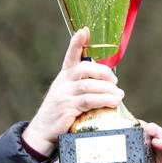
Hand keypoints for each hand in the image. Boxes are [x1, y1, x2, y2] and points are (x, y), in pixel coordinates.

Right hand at [21, 28, 122, 155]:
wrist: (42, 132)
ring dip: (108, 90)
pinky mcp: (68, 108)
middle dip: (103, 72)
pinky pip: (89, 101)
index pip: (70, 56)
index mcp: (63, 76)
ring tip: (119, 95)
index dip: (77, 43)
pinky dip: (103, 100)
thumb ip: (82, 87)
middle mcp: (63, 82)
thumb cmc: (60, 114)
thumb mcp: (67, 95)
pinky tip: (113, 102)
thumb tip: (108, 85)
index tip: (84, 31)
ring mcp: (64, 95)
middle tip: (115, 81)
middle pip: (85, 68)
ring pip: (90, 85)